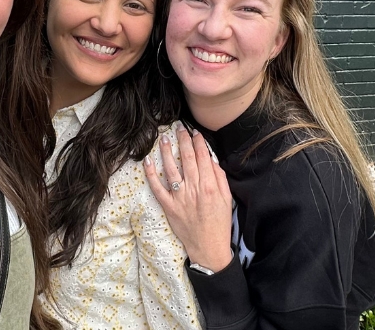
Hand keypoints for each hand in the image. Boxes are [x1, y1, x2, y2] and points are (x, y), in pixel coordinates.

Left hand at [143, 125, 233, 271]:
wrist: (209, 247)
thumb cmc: (220, 222)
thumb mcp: (227, 199)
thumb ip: (219, 178)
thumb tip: (211, 159)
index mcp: (210, 187)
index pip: (203, 158)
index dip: (198, 143)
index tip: (195, 133)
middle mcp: (194, 190)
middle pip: (187, 160)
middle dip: (183, 141)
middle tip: (179, 128)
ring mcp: (179, 198)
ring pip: (171, 169)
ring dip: (167, 152)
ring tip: (165, 138)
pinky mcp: (168, 206)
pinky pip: (157, 188)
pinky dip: (151, 175)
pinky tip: (147, 161)